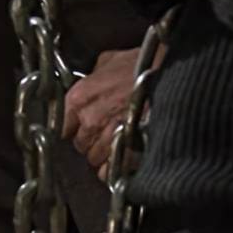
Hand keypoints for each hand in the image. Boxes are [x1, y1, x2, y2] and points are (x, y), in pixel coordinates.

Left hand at [63, 48, 138, 169]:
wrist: (170, 76)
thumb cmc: (142, 66)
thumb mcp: (109, 60)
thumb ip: (93, 75)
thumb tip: (92, 79)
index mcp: (79, 98)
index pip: (62, 125)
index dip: (73, 127)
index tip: (80, 127)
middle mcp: (89, 120)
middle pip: (80, 145)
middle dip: (90, 141)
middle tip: (105, 133)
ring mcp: (107, 139)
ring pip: (95, 159)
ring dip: (104, 154)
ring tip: (118, 144)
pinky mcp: (126, 152)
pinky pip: (110, 172)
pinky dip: (115, 168)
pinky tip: (123, 158)